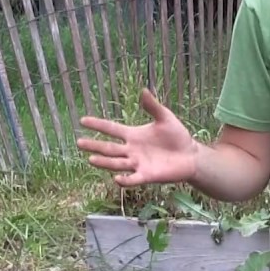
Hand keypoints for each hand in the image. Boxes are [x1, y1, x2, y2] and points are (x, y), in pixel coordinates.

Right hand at [76, 88, 197, 186]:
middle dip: (94, 145)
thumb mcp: (165, 118)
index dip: (97, 124)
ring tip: (91, 159)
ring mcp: (137, 163)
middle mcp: (131, 150)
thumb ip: (153, 106)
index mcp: (133, 134)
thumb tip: (143, 90)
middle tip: (79, 142)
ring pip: (116, 163)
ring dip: (104, 162)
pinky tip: (116, 178)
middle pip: (109, 148)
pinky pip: (133, 179)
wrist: (190, 155)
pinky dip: (125, 180)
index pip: (111, 128)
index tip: (82, 120)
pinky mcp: (146, 175)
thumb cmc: (177, 136)